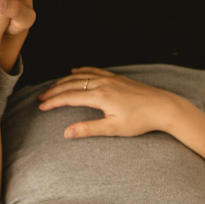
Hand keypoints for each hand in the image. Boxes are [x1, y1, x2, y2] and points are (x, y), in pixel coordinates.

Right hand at [38, 67, 186, 138]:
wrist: (163, 107)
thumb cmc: (140, 120)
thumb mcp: (113, 129)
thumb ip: (89, 129)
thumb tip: (66, 133)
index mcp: (100, 96)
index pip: (69, 97)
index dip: (53, 102)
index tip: (41, 107)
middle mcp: (103, 84)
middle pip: (71, 84)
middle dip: (54, 90)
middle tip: (41, 98)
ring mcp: (110, 79)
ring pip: (81, 76)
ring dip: (64, 81)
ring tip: (52, 87)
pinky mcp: (117, 78)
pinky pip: (94, 71)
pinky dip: (81, 71)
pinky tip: (74, 72)